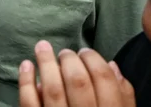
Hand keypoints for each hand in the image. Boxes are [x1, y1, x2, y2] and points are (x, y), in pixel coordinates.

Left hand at [19, 41, 134, 106]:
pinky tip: (26, 67)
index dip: (93, 60)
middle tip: (64, 52)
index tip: (85, 52)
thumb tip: (112, 67)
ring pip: (52, 91)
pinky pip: (30, 105)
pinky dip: (25, 83)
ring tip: (42, 48)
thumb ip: (124, 99)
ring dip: (45, 64)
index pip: (105, 81)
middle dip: (69, 60)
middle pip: (78, 82)